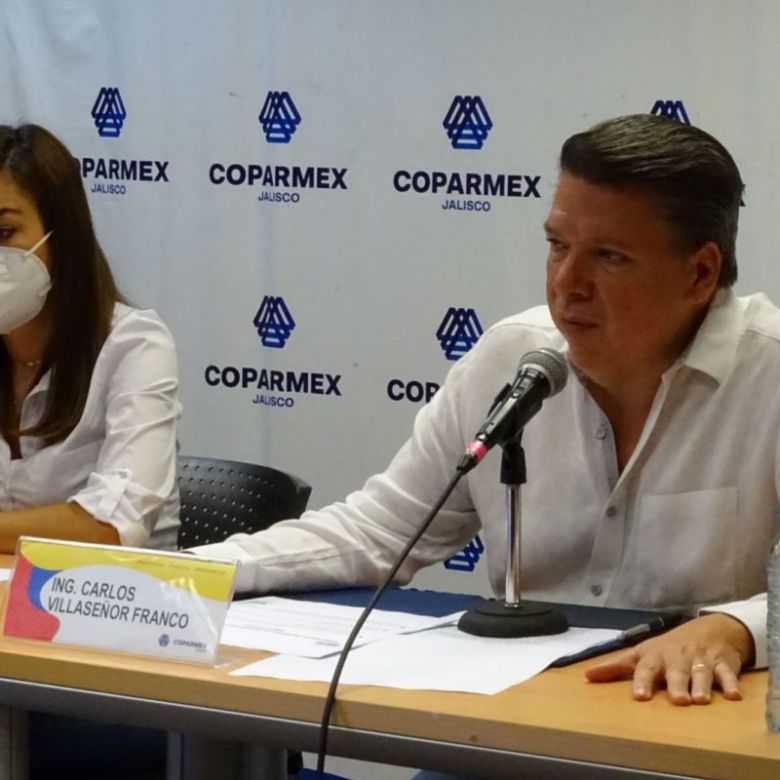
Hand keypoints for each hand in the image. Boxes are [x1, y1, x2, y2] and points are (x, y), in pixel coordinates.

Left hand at [584, 613, 753, 704]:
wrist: (709, 628)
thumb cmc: (668, 647)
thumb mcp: (642, 653)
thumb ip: (617, 666)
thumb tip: (587, 676)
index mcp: (656, 656)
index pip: (646, 668)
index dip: (642, 681)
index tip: (640, 697)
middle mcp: (677, 657)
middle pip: (676, 671)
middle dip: (676, 684)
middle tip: (677, 700)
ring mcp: (700, 659)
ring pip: (701, 672)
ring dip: (701, 685)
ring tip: (700, 700)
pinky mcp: (723, 663)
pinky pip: (727, 673)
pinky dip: (730, 683)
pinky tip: (733, 695)